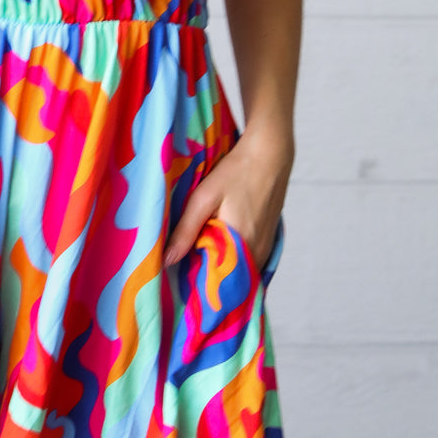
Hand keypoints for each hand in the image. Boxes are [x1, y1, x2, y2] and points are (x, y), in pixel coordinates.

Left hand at [163, 134, 289, 271]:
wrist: (270, 154)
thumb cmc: (237, 172)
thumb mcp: (204, 198)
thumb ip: (185, 231)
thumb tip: (166, 261)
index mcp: (240, 247)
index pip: (215, 282)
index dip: (195, 283)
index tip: (177, 281)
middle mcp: (257, 254)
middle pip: (228, 280)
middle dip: (206, 278)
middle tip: (183, 272)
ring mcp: (266, 248)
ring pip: (239, 272)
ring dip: (220, 269)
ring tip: (197, 260)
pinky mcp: (269, 241)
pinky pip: (248, 262)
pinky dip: (233, 261)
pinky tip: (217, 248)